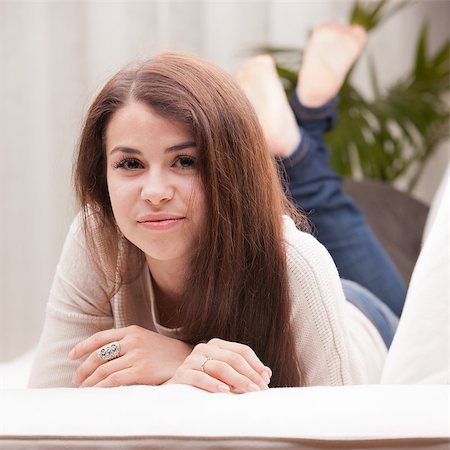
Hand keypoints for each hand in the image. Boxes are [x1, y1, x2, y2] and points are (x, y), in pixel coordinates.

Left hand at [69, 325, 191, 386]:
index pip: (100, 337)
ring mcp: (137, 354)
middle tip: (77, 380)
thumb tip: (101, 357)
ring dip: (90, 382)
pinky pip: (114, 380)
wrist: (187, 359)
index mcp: (131, 330)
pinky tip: (98, 393)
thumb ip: (125, 343)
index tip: (72, 356)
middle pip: (98, 356)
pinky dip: (102, 388)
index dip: (82, 347)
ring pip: (104, 370)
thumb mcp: (144, 340)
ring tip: (85, 390)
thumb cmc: (163, 352)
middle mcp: (132, 340)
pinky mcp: (142, 370)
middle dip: (84, 369)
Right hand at [165, 338, 271, 393]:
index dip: (256, 364)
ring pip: (220, 367)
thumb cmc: (205, 382)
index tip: (267, 379)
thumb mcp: (224, 374)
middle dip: (250, 374)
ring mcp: (192, 359)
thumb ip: (242, 371)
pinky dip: (214, 384)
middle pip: (233, 358)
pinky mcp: (182, 373)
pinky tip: (225, 391)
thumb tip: (267, 374)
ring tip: (250, 391)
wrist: (174, 391)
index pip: (242, 350)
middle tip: (261, 389)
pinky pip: (200, 377)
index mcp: (217, 345)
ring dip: (238, 380)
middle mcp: (205, 348)